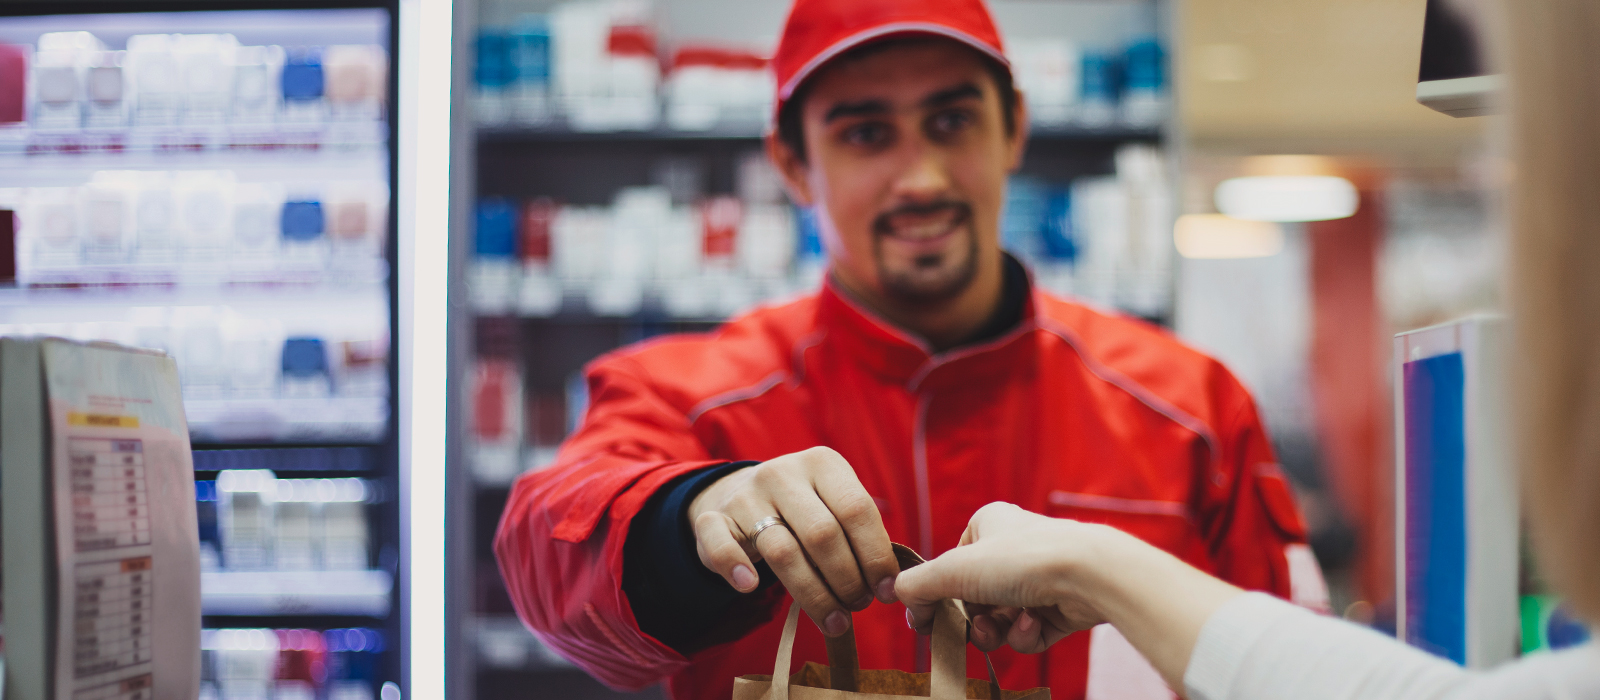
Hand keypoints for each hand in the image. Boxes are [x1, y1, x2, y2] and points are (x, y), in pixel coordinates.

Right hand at [689, 446, 899, 636]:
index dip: (876, 556)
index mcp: (822, 463)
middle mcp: (782, 473)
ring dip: (813, 594)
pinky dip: (735, 568)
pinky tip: (750, 587)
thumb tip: (892, 584)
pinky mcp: (713, 519)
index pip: (857, 509)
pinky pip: (721, 547)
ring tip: (834, 621)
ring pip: (782, 551)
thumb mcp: (834, 504)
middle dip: (847, 579)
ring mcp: (745, 495)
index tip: (887, 591)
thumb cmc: (805, 510)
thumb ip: (861, 534)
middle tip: (860, 606)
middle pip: (822, 534)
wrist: (741, 494)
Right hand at [896, 502, 1124, 652]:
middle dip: (970, 620)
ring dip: (996, 631)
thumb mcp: (955, 569)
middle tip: (967, 632)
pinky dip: (1026, 634)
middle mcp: (1014, 547)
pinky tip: (1032, 625)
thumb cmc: (1022, 559)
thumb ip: (919, 585)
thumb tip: (899, 596)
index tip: (925, 621)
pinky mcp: (1060, 605)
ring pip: (1001, 618)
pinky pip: (1029, 629)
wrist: (1088, 574)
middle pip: (974, 597)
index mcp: (988, 525)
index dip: (936, 595)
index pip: (950, 565)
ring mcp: (1039, 577)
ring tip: (1000, 630)